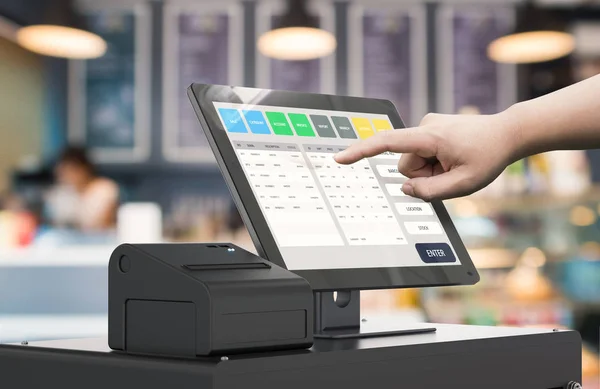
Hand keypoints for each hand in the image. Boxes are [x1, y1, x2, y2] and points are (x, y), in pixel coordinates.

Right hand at [334, 112, 520, 200]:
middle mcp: (425, 126)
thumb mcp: (464, 184)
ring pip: (414, 161)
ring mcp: (428, 125)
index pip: (387, 143)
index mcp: (430, 137)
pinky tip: (454, 157)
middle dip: (423, 175)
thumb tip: (405, 189)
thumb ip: (430, 192)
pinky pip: (422, 153)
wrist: (508, 133)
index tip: (340, 158)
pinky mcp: (431, 128)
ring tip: (455, 163)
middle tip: (451, 172)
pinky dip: (434, 161)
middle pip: (406, 164)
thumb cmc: (489, 156)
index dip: (361, 152)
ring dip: (430, 169)